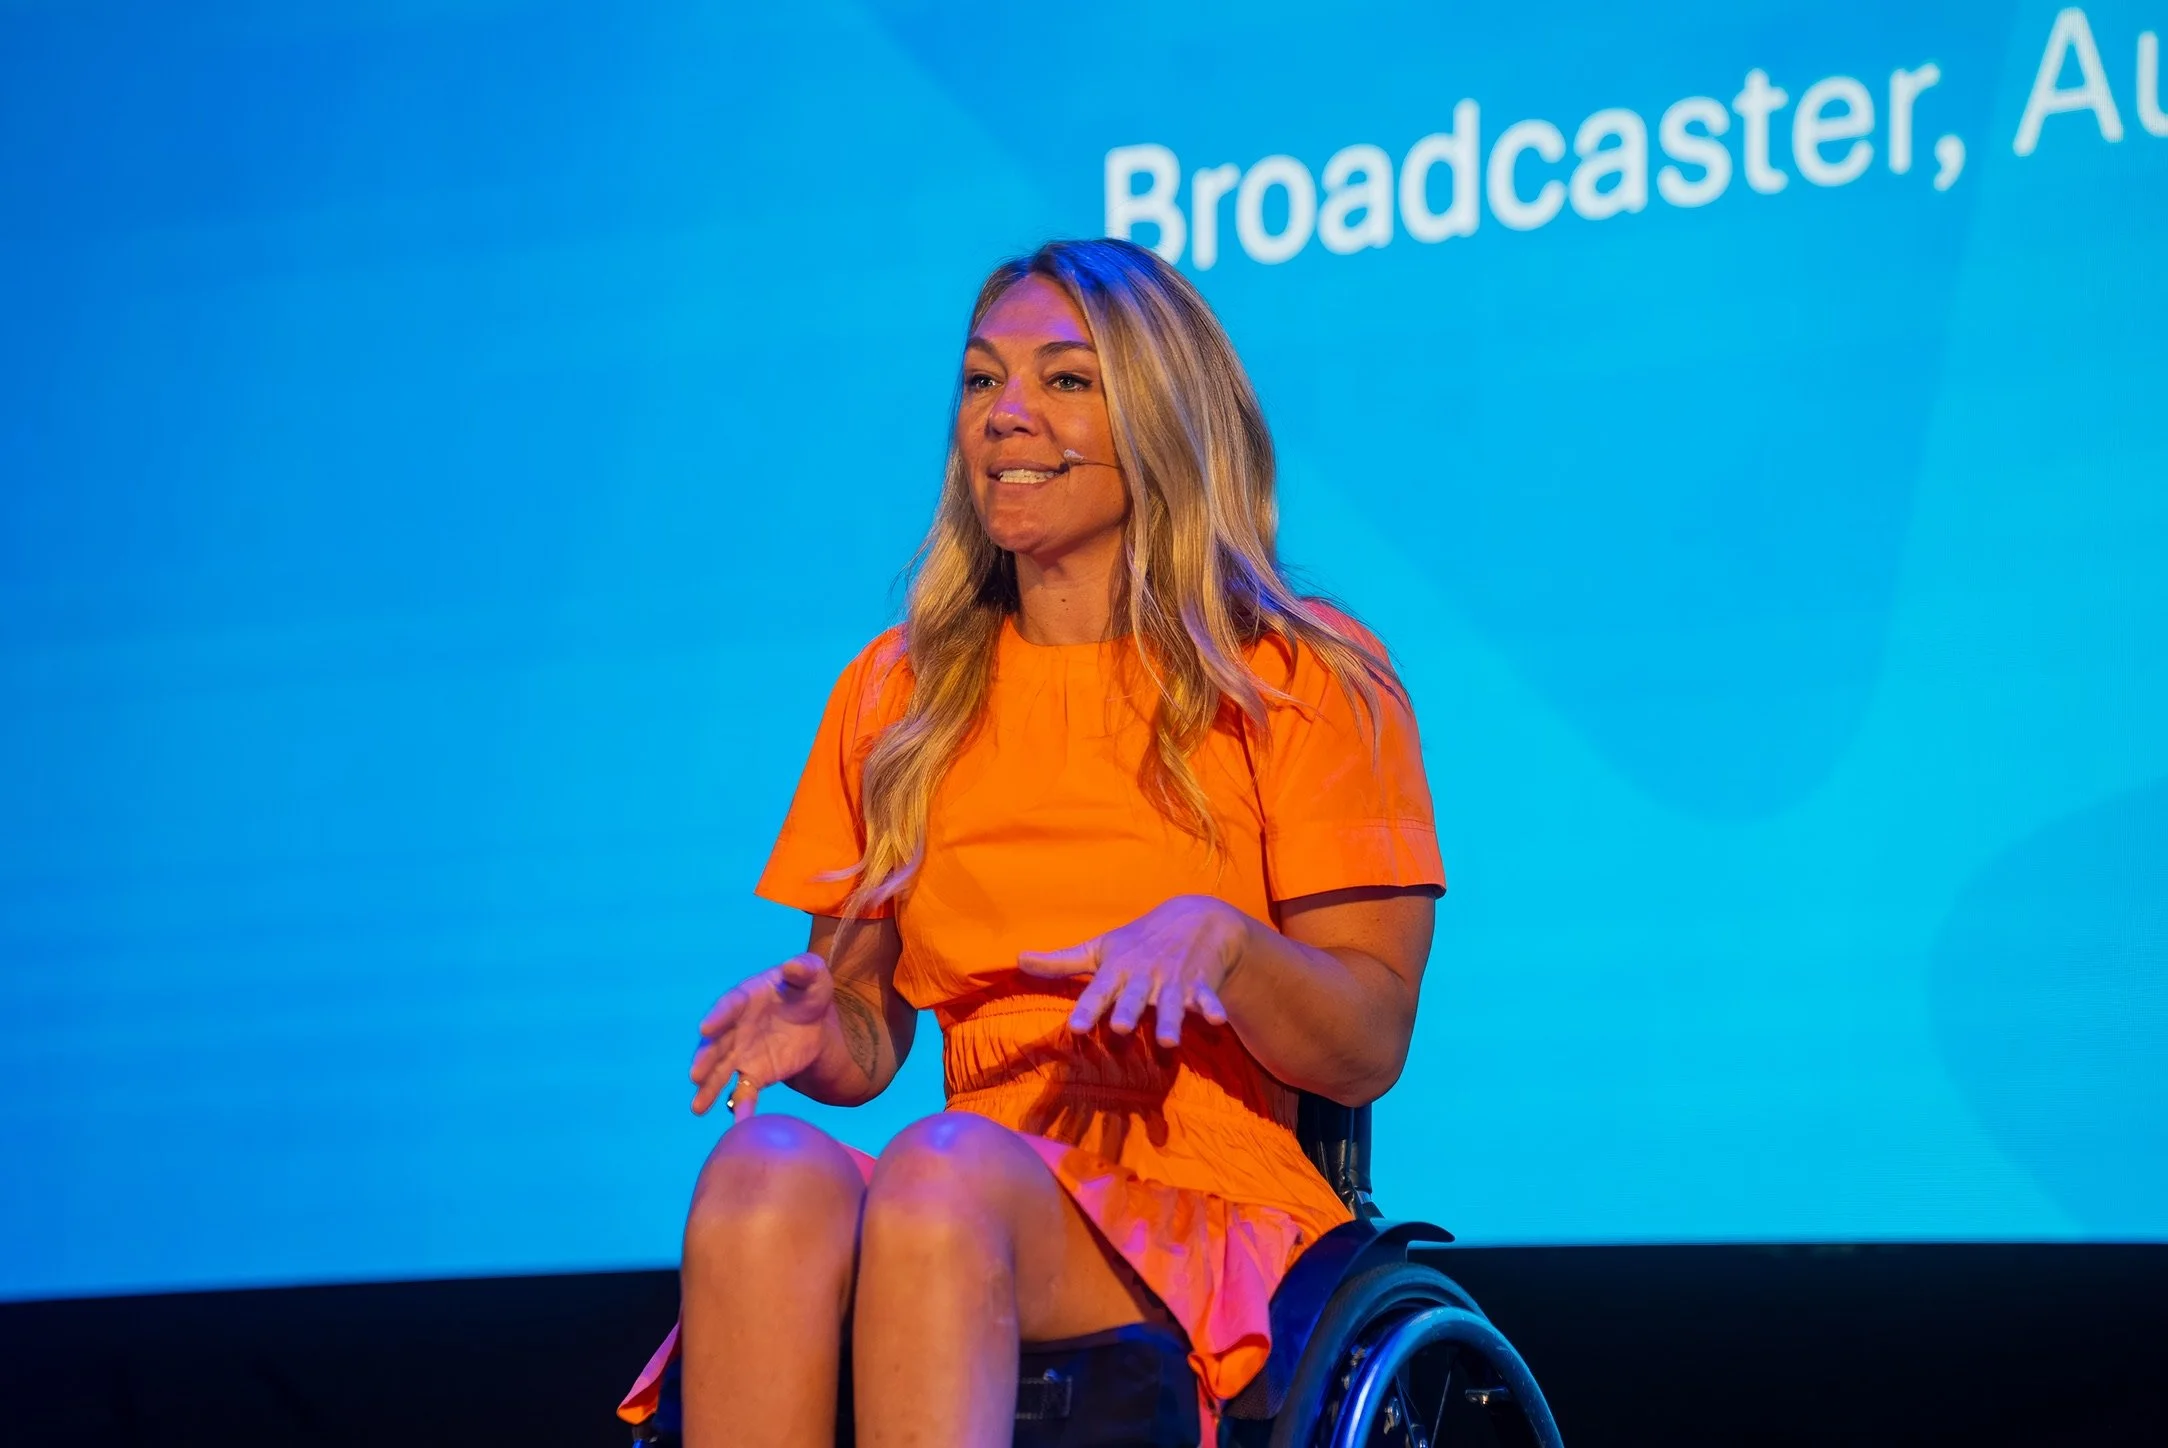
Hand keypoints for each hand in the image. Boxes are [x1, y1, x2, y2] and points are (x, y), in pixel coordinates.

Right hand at [689, 954, 834, 1120]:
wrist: (816, 1022)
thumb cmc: (808, 991)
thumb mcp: (814, 976)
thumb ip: (805, 969)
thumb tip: (793, 967)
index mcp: (746, 998)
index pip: (728, 1006)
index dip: (718, 1017)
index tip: (705, 1028)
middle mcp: (736, 1027)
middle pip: (717, 1043)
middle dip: (705, 1059)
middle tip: (695, 1075)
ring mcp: (742, 1052)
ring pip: (721, 1071)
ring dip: (709, 1088)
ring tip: (698, 1107)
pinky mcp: (755, 1074)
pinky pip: (744, 1091)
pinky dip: (740, 1106)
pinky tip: (738, 1123)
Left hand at [1017, 895, 1245, 1047]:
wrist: (1197, 918)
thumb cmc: (1140, 940)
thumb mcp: (1101, 948)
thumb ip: (1061, 962)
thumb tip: (1018, 959)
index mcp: (1117, 969)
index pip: (1098, 991)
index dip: (1087, 1008)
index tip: (1076, 1027)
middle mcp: (1144, 976)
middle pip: (1135, 998)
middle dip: (1129, 1012)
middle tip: (1121, 1028)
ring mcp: (1174, 980)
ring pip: (1171, 1003)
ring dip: (1171, 1020)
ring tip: (1169, 1041)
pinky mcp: (1202, 983)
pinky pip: (1208, 997)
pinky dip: (1213, 1006)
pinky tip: (1218, 1020)